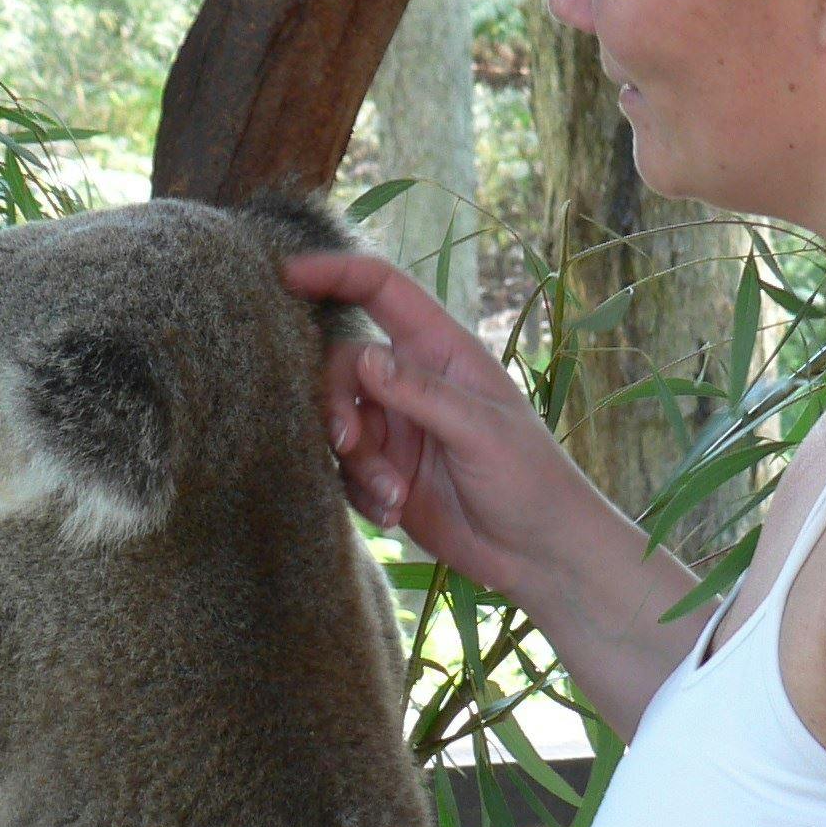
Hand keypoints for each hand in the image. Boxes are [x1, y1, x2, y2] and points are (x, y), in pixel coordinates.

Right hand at [278, 248, 579, 604]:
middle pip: (343, 365)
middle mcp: (412, 382)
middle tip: (346, 442)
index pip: (382, 291)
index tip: (286, 273)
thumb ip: (421, 393)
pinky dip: (361, 493)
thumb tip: (363, 358)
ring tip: (394, 497)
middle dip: (335, 403)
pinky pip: (344, 471)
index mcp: (442, 351)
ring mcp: (396, 429)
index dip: (335, 272)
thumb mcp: (481, 431)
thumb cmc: (531, 479)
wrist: (538, 554)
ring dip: (356, 463)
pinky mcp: (384, 474)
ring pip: (337, 424)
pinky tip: (394, 513)